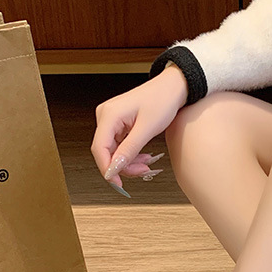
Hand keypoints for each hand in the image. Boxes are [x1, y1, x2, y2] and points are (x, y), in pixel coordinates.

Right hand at [90, 65, 188, 186]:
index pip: (99, 149)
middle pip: (106, 152)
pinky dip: (131, 155)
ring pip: (113, 151)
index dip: (107, 169)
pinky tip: (143, 157)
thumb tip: (114, 169)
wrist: (172, 88)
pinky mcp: (119, 124)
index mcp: (109, 115)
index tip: (117, 183)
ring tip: (146, 164)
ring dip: (128, 162)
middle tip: (142, 171)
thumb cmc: (162, 100)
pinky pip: (120, 146)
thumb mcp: (147, 129)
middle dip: (122, 166)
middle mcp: (106, 116)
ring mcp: (112, 120)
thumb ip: (129, 150)